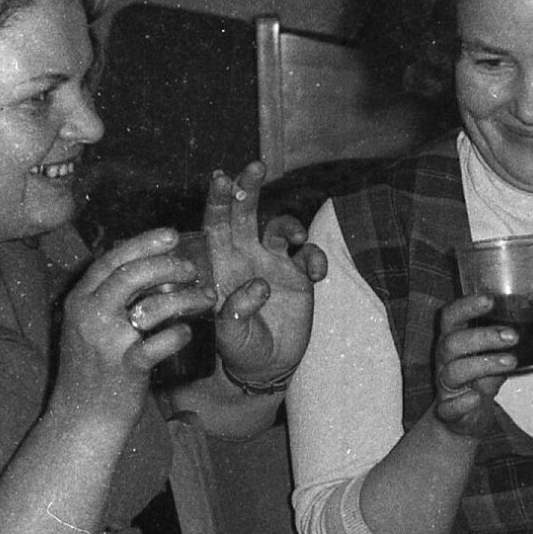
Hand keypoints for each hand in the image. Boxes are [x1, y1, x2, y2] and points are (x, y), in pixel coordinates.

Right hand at [56, 230, 213, 414]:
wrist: (81, 416)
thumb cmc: (92, 368)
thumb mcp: (87, 326)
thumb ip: (107, 298)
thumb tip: (146, 266)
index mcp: (78, 301)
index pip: (111, 260)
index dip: (143, 243)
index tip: (171, 234)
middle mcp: (88, 316)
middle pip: (131, 275)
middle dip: (167, 266)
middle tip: (192, 269)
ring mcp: (107, 342)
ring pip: (152, 306)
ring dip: (186, 299)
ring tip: (205, 299)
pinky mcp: (126, 367)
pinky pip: (160, 343)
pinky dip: (179, 334)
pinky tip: (188, 332)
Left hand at [202, 163, 325, 387]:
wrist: (269, 366)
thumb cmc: (241, 350)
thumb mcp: (231, 337)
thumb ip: (237, 312)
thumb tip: (260, 286)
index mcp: (221, 265)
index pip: (215, 225)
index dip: (217, 200)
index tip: (221, 178)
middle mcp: (246, 257)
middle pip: (245, 213)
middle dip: (248, 187)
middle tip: (256, 167)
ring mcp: (274, 264)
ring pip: (279, 227)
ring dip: (289, 224)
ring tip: (295, 241)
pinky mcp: (299, 276)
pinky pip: (309, 253)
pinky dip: (315, 256)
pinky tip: (317, 274)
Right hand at [428, 290, 528, 438]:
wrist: (465, 418)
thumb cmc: (481, 377)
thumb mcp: (497, 353)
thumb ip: (517, 334)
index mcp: (453, 339)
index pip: (451, 316)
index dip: (466, 306)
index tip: (490, 300)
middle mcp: (444, 360)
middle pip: (452, 343)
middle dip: (483, 336)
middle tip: (513, 335)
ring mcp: (444, 386)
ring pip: (453, 372)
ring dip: (483, 364)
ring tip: (511, 361)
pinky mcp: (448, 410)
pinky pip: (448, 407)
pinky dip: (461, 402)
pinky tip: (476, 398)